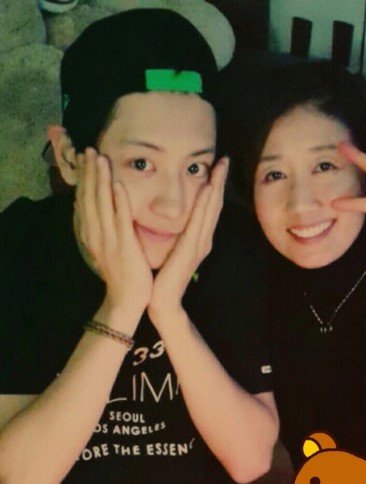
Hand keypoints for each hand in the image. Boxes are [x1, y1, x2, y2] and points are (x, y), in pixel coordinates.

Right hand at [74, 148, 152, 316]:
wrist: (126, 297)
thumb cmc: (120, 271)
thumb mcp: (103, 245)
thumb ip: (97, 226)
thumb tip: (88, 206)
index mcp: (90, 233)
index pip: (83, 200)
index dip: (83, 178)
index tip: (84, 158)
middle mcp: (95, 233)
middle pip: (89, 197)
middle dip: (89, 172)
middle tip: (89, 149)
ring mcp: (108, 238)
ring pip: (101, 203)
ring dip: (100, 179)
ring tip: (99, 158)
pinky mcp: (123, 244)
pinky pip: (120, 219)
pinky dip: (118, 201)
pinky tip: (118, 184)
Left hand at [148, 157, 228, 323]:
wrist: (162, 301)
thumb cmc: (163, 276)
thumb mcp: (172, 249)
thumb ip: (177, 234)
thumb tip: (175, 217)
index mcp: (199, 238)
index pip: (208, 207)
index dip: (214, 186)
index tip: (216, 165)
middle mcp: (203, 239)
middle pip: (214, 205)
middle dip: (220, 181)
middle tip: (224, 159)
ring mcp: (199, 244)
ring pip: (210, 209)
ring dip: (215, 187)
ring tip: (219, 167)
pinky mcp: (191, 249)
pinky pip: (198, 222)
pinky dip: (204, 204)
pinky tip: (207, 189)